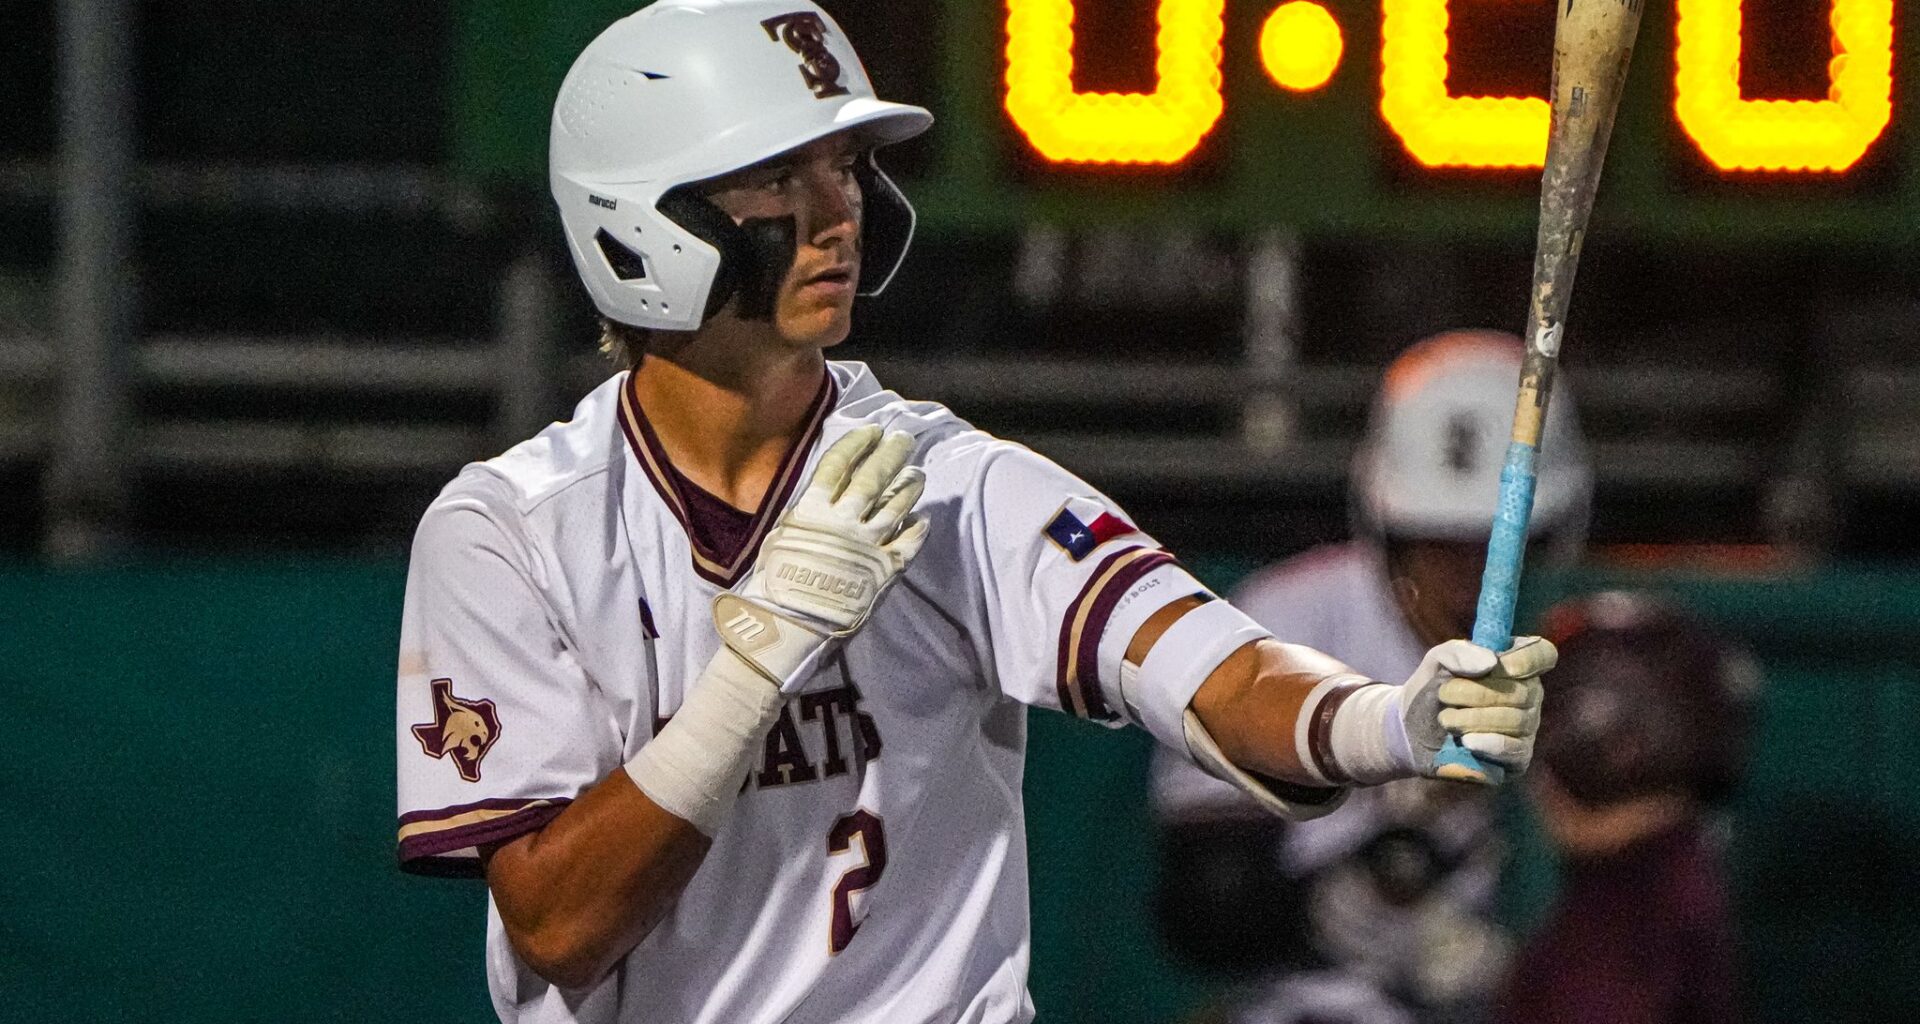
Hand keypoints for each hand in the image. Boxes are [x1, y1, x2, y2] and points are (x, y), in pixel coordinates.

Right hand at [712, 425, 929, 690]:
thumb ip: (800, 517)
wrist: (785, 629)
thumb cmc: (769, 588)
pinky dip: (917, 531)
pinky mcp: (882, 573)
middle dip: (891, 454)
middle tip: (905, 438)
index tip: (872, 429)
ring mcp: (866, 546)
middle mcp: (843, 522)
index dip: (857, 443)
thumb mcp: (777, 540)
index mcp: (812, 510)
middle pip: (873, 478)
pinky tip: (925, 520)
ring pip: (896, 507)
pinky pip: (907, 547)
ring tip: (920, 473)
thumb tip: (814, 500)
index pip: (839, 464)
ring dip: (909, 487)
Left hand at [1400, 638, 1554, 782]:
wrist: (1412, 730)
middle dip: (1477, 692)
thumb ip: (1458, 652)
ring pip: (1517, 720)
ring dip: (1474, 719)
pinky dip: (1489, 744)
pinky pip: (1515, 750)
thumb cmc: (1432, 689)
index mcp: (1516, 663)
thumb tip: (1490, 662)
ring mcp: (1527, 726)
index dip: (1527, 659)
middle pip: (1523, 691)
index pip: (1542, 654)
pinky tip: (1466, 741)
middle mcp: (1530, 694)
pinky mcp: (1518, 756)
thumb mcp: (1436, 662)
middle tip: (1443, 694)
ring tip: (1445, 719)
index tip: (1497, 665)